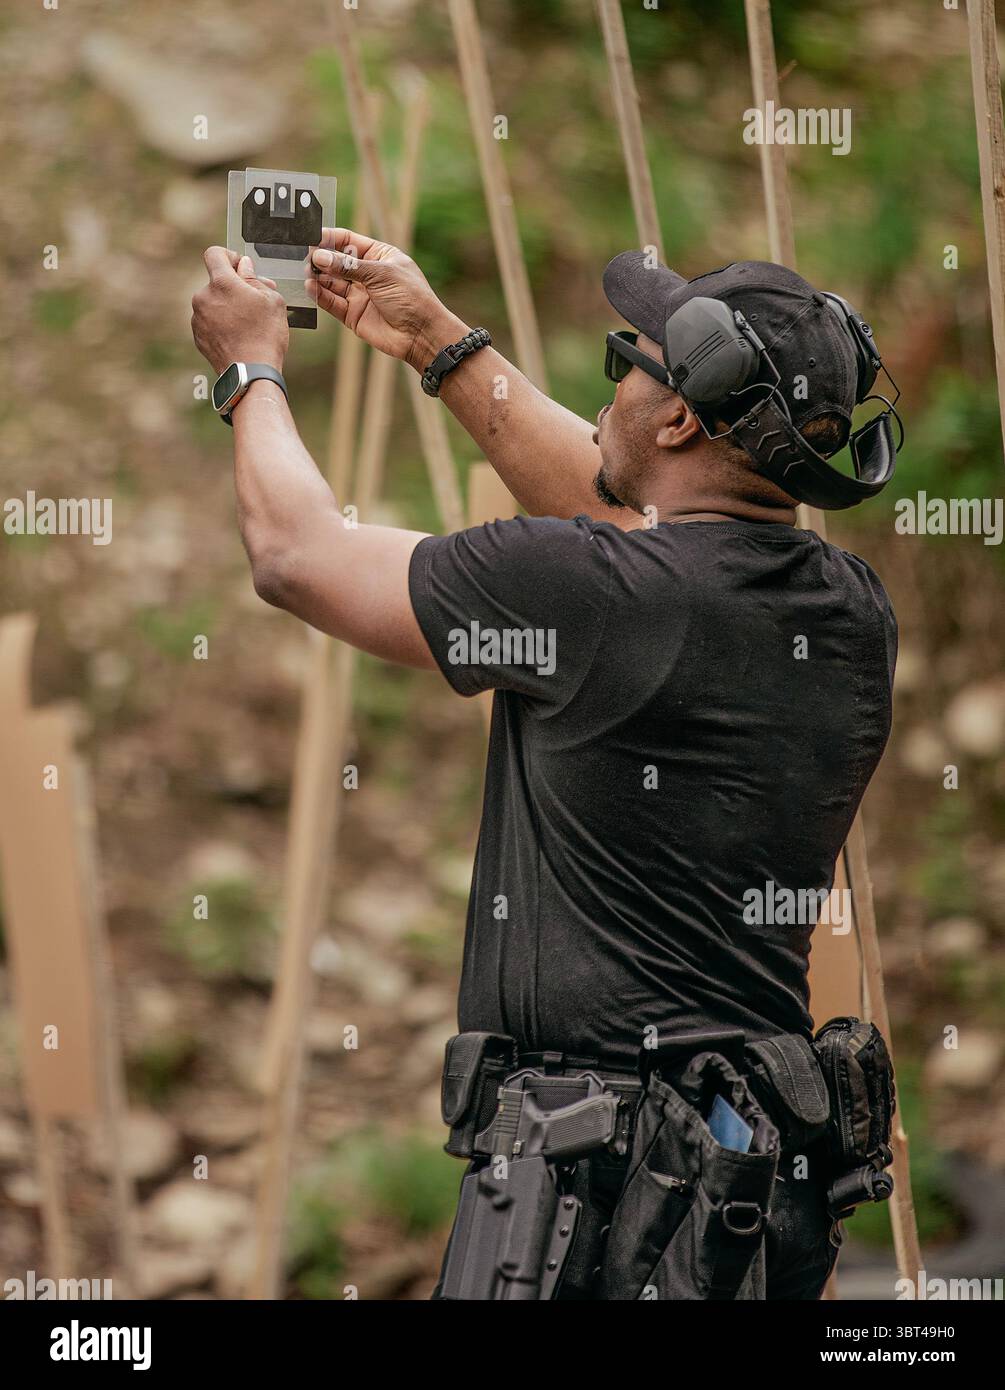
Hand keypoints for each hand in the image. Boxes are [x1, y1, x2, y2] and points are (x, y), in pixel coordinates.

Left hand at [191, 247, 288, 375]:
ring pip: (213, 302)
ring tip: (249, 323)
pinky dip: (222, 324)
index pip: (214, 253)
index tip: (241, 267)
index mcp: (221, 283)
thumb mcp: (272, 300)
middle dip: (235, 286)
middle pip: (216, 281)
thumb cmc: (266, 336)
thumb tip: (244, 267)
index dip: (229, 256)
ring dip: (228, 306)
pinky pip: (210, 321)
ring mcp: (198, 318)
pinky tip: (239, 336)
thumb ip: (254, 278)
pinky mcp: (198, 337)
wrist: (251, 374)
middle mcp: (203, 297)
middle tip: (256, 300)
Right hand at [308, 227, 468, 371]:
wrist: (420, 334)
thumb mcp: (381, 274)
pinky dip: (320, 295)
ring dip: (318, 276)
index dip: (330, 238)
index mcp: (379, 256)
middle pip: (336, 261)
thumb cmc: (411, 298)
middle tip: (306, 255)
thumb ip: (348, 266)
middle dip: (321, 258)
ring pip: (332, 282)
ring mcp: (359, 295)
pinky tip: (310, 287)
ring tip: (307, 271)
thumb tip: (320, 256)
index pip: (348, 241)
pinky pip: (332, 302)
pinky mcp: (352, 314)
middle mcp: (367, 274)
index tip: (312, 236)